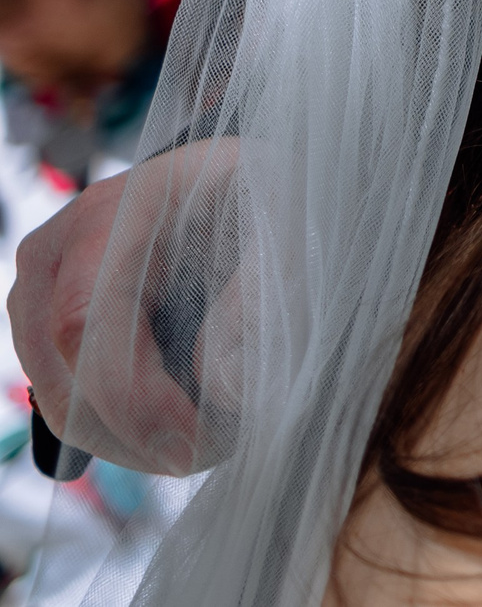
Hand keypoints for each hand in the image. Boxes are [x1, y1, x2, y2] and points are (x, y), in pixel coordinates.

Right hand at [9, 142, 243, 474]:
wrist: (240, 178)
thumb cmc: (270, 196)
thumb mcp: (294, 222)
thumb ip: (262, 295)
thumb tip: (219, 387)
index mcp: (120, 211)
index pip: (83, 322)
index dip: (134, 399)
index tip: (200, 441)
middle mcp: (60, 245)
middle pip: (64, 373)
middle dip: (138, 434)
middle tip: (215, 449)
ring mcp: (41, 285)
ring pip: (59, 399)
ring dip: (128, 439)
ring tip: (205, 436)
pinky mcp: (44, 319)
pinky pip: (63, 397)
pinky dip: (117, 426)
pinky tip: (174, 419)